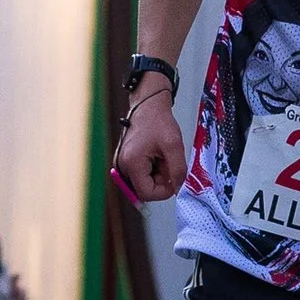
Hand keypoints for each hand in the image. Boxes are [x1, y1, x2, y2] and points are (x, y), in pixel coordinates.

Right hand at [113, 87, 185, 202]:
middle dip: (161, 180)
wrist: (147, 106)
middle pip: (145, 189)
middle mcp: (122, 166)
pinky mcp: (124, 162)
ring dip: (157, 175)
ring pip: (144, 183)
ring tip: (161, 156)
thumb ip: (178, 170)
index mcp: (132, 163)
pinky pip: (140, 176)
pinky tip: (155, 156)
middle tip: (168, 162)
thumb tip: (178, 189)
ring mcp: (121, 165)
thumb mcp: (174, 145)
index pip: (147, 194)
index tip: (174, 178)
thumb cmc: (158, 122)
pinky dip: (152, 170)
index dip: (164, 191)